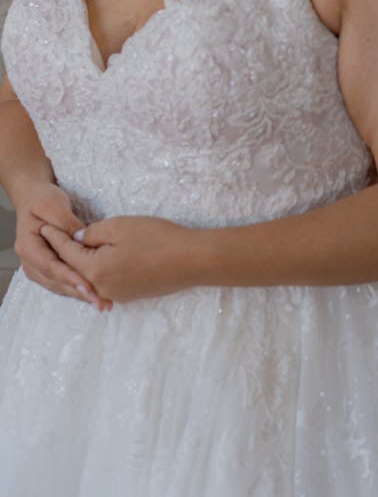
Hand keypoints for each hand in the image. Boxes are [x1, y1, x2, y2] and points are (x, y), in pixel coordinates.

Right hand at [14, 181, 110, 310]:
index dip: (70, 278)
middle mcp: (31, 261)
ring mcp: (38, 267)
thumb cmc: (43, 198)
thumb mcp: (54, 205)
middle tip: (101, 302)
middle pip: (56, 281)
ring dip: (80, 296)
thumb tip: (81, 241)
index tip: (88, 286)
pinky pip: (63, 282)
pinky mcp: (49, 268)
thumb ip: (66, 224)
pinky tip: (94, 296)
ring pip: (60, 286)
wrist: (34, 197)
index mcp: (28, 246)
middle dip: (79, 292)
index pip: (51, 266)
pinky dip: (78, 290)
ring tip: (102, 303)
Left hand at [40, 215, 196, 303]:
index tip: (42, 225)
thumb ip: (93, 233)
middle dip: (62, 254)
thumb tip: (78, 239)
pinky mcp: (129, 295)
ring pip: (90, 278)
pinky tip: (95, 263)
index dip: (55, 236)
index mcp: (95, 270)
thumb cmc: (157, 238)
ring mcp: (116, 295)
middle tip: (50, 238)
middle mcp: (101, 288)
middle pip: (75, 269)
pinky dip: (96, 273)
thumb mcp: (120, 226)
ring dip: (79, 265)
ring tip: (68, 250)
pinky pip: (104, 284)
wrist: (191, 260)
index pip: (67, 252)